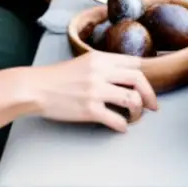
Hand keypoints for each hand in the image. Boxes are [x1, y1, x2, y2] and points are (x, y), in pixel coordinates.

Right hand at [32, 51, 157, 132]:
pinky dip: (123, 125)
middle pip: (139, 79)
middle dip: (150, 94)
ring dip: (138, 111)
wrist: (35, 88)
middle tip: (153, 106)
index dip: (145, 75)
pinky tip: (121, 128)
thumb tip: (125, 75)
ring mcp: (95, 91)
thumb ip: (104, 66)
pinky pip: (115, 119)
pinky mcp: (89, 110)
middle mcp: (101, 72)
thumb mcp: (84, 62)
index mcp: (101, 58)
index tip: (147, 86)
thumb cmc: (58, 77)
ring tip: (135, 117)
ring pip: (131, 99)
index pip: (135, 63)